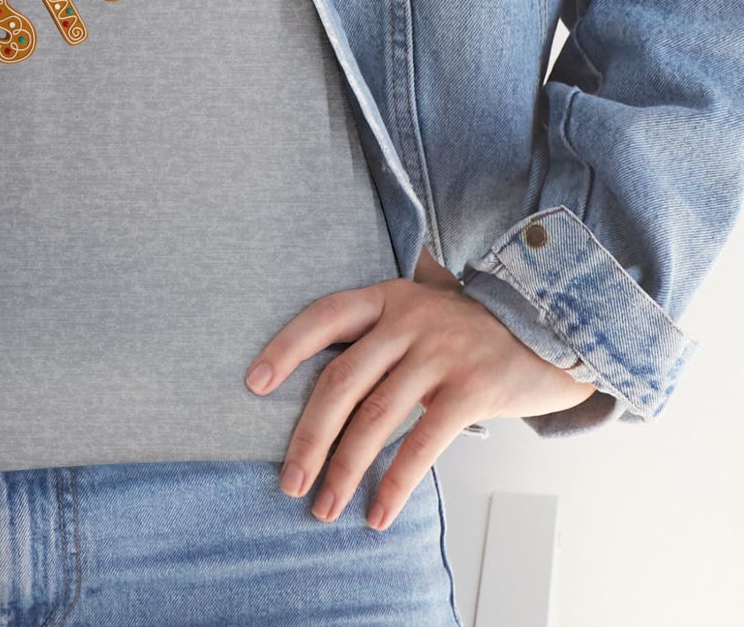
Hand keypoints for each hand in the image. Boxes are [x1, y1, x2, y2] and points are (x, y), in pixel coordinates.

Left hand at [243, 248, 596, 530]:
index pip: (322, 317)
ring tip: (324, 505)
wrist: (555, 325)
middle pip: (342, 381)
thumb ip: (380, 334)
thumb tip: (321, 387)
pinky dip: (396, 482)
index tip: (253, 384)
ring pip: (376, 418)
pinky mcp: (472, 388)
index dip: (285, 350)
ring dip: (345, 469)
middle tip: (288, 480)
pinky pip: (423, 443)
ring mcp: (440, 352)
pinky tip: (378, 512)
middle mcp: (408, 319)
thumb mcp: (422, 311)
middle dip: (309, 436)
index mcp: (387, 297)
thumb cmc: (473, 329)